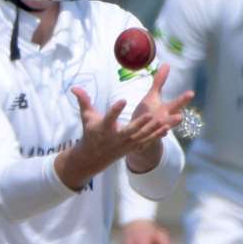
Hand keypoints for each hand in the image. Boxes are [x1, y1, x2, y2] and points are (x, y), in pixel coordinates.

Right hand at [56, 66, 193, 189]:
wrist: (93, 156)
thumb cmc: (91, 132)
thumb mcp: (86, 117)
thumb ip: (84, 101)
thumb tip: (74, 87)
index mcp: (104, 128)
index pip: (109, 118)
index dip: (115, 110)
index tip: (122, 100)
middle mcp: (115, 137)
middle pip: (129, 130)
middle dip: (139, 124)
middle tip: (150, 114)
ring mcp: (125, 144)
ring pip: (141, 136)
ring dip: (153, 129)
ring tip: (164, 119)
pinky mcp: (133, 147)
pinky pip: (147, 141)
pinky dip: (156, 135)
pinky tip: (167, 127)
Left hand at [123, 65, 194, 172]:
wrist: (139, 132)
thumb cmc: (148, 112)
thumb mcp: (153, 96)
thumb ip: (159, 81)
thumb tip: (167, 64)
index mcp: (165, 111)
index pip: (176, 104)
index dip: (183, 99)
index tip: (191, 93)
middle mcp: (163, 121)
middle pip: (171, 119)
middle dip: (176, 118)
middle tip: (180, 115)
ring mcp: (155, 132)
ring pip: (160, 132)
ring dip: (163, 130)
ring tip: (165, 128)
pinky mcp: (145, 140)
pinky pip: (148, 141)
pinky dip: (149, 140)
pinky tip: (148, 140)